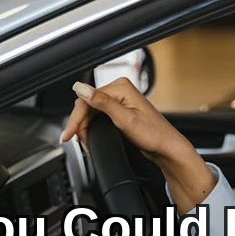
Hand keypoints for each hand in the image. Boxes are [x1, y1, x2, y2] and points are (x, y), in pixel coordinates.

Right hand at [60, 78, 213, 214]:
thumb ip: (102, 103)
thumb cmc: (153, 134)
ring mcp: (120, 101)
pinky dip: (92, 127)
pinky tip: (89, 136)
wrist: (166, 148)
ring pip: (91, 111)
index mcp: (121, 87)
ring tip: (83, 141)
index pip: (87, 98)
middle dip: (79, 124)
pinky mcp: (120, 111)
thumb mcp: (125, 119)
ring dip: (84, 127)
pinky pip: (99, 116)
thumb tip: (81, 88)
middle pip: (87, 104)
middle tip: (72, 139)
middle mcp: (120, 90)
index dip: (75, 118)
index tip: (68, 133)